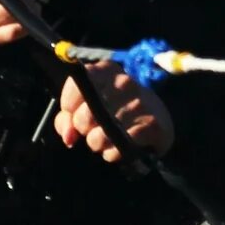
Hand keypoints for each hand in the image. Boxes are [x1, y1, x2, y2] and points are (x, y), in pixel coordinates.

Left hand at [55, 63, 174, 162]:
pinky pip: (117, 148)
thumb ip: (67, 118)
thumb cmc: (114, 110)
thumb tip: (68, 135)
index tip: (74, 113)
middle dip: (82, 129)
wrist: (157, 118)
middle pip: (85, 115)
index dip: (69, 107)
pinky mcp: (151, 126)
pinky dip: (112, 154)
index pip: (76, 85)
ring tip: (105, 139)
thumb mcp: (88, 104)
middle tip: (92, 130)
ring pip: (99, 136)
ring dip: (97, 144)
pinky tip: (117, 148)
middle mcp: (124, 82)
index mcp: (107, 70)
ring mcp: (139, 104)